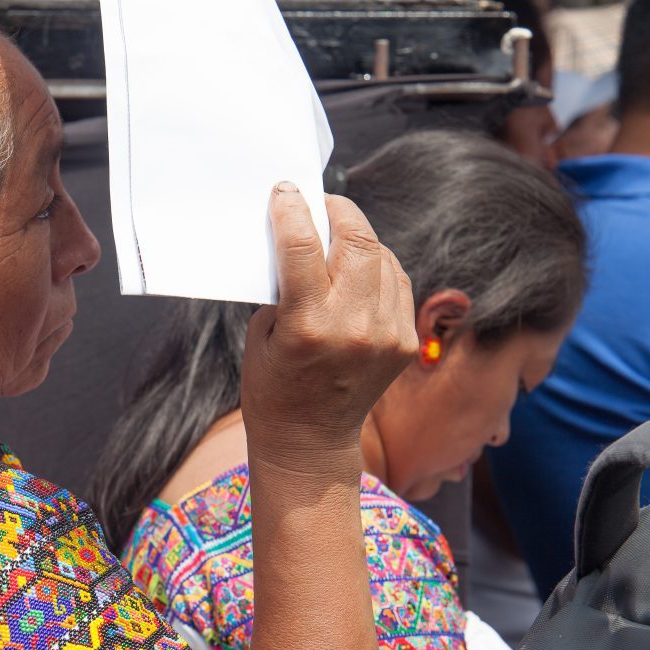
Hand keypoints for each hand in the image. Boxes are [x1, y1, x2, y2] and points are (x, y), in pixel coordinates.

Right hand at [241, 184, 416, 474]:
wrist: (309, 439)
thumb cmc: (272, 385)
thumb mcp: (263, 332)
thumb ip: (284, 286)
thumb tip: (299, 239)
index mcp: (308, 325)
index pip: (302, 247)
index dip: (292, 209)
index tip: (285, 190)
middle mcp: (353, 327)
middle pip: (355, 240)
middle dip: (336, 211)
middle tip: (320, 202)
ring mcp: (386, 334)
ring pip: (381, 256)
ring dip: (358, 237)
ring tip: (337, 234)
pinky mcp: (404, 341)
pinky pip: (396, 282)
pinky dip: (378, 265)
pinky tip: (360, 266)